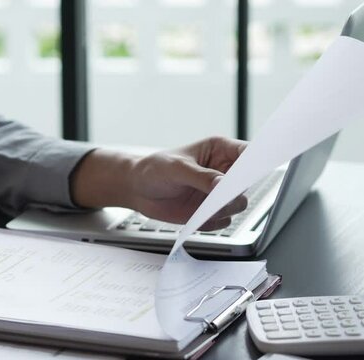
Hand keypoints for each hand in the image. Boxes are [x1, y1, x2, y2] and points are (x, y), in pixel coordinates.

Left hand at [71, 137, 247, 229]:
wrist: (137, 189)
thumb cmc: (154, 169)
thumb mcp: (177, 169)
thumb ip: (201, 177)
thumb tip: (223, 186)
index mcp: (219, 151)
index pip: (249, 154)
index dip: (257, 162)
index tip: (255, 172)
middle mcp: (223, 172)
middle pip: (248, 183)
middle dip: (237, 192)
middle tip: (223, 198)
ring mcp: (217, 193)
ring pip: (238, 204)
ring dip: (224, 209)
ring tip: (205, 210)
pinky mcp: (210, 211)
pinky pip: (223, 221)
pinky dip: (213, 222)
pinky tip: (195, 217)